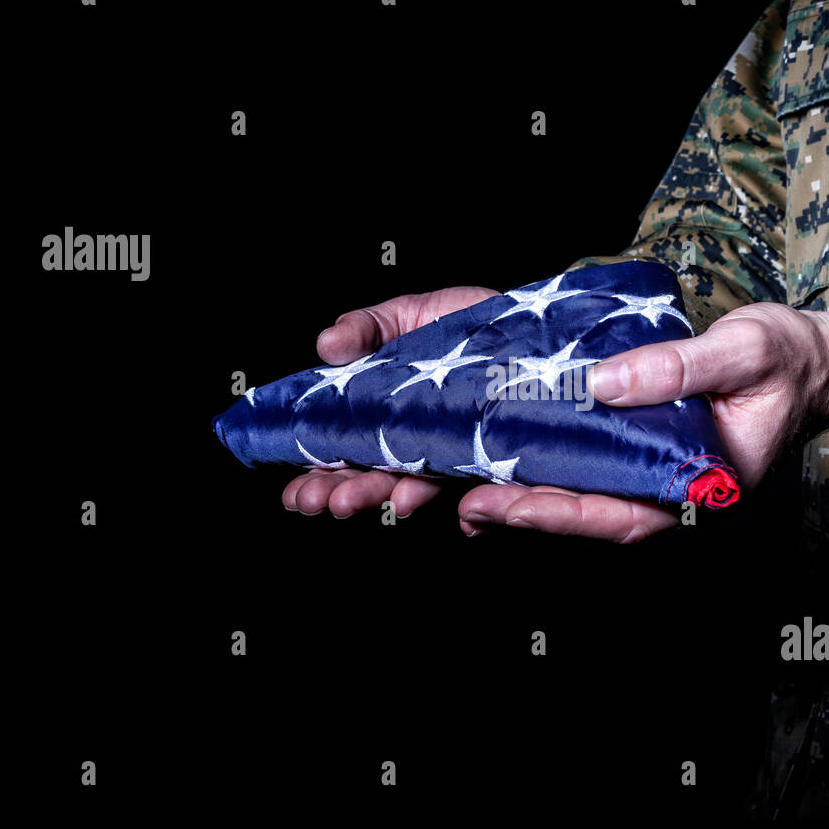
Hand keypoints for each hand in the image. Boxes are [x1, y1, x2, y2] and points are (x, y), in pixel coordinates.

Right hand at [281, 285, 498, 517]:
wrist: (532, 324)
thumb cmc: (465, 322)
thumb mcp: (408, 313)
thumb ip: (365, 327)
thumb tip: (326, 344)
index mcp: (382, 412)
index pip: (341, 448)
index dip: (317, 472)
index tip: (296, 491)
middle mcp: (413, 439)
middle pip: (370, 475)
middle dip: (342, 492)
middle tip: (318, 502)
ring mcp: (453, 452)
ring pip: (416, 485)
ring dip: (386, 497)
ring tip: (368, 502)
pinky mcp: (496, 460)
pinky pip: (483, 493)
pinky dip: (472, 512)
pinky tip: (462, 516)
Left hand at [458, 303, 828, 541]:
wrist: (813, 361)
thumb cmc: (788, 359)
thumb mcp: (744, 349)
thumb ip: (679, 367)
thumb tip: (606, 381)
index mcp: (707, 487)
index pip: (625, 515)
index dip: (563, 514)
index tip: (510, 504)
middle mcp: (681, 496)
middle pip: (594, 518)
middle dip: (528, 513)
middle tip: (469, 504)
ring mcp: (665, 482)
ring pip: (590, 504)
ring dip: (532, 500)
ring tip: (469, 492)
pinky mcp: (651, 460)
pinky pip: (598, 477)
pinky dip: (553, 476)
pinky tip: (509, 465)